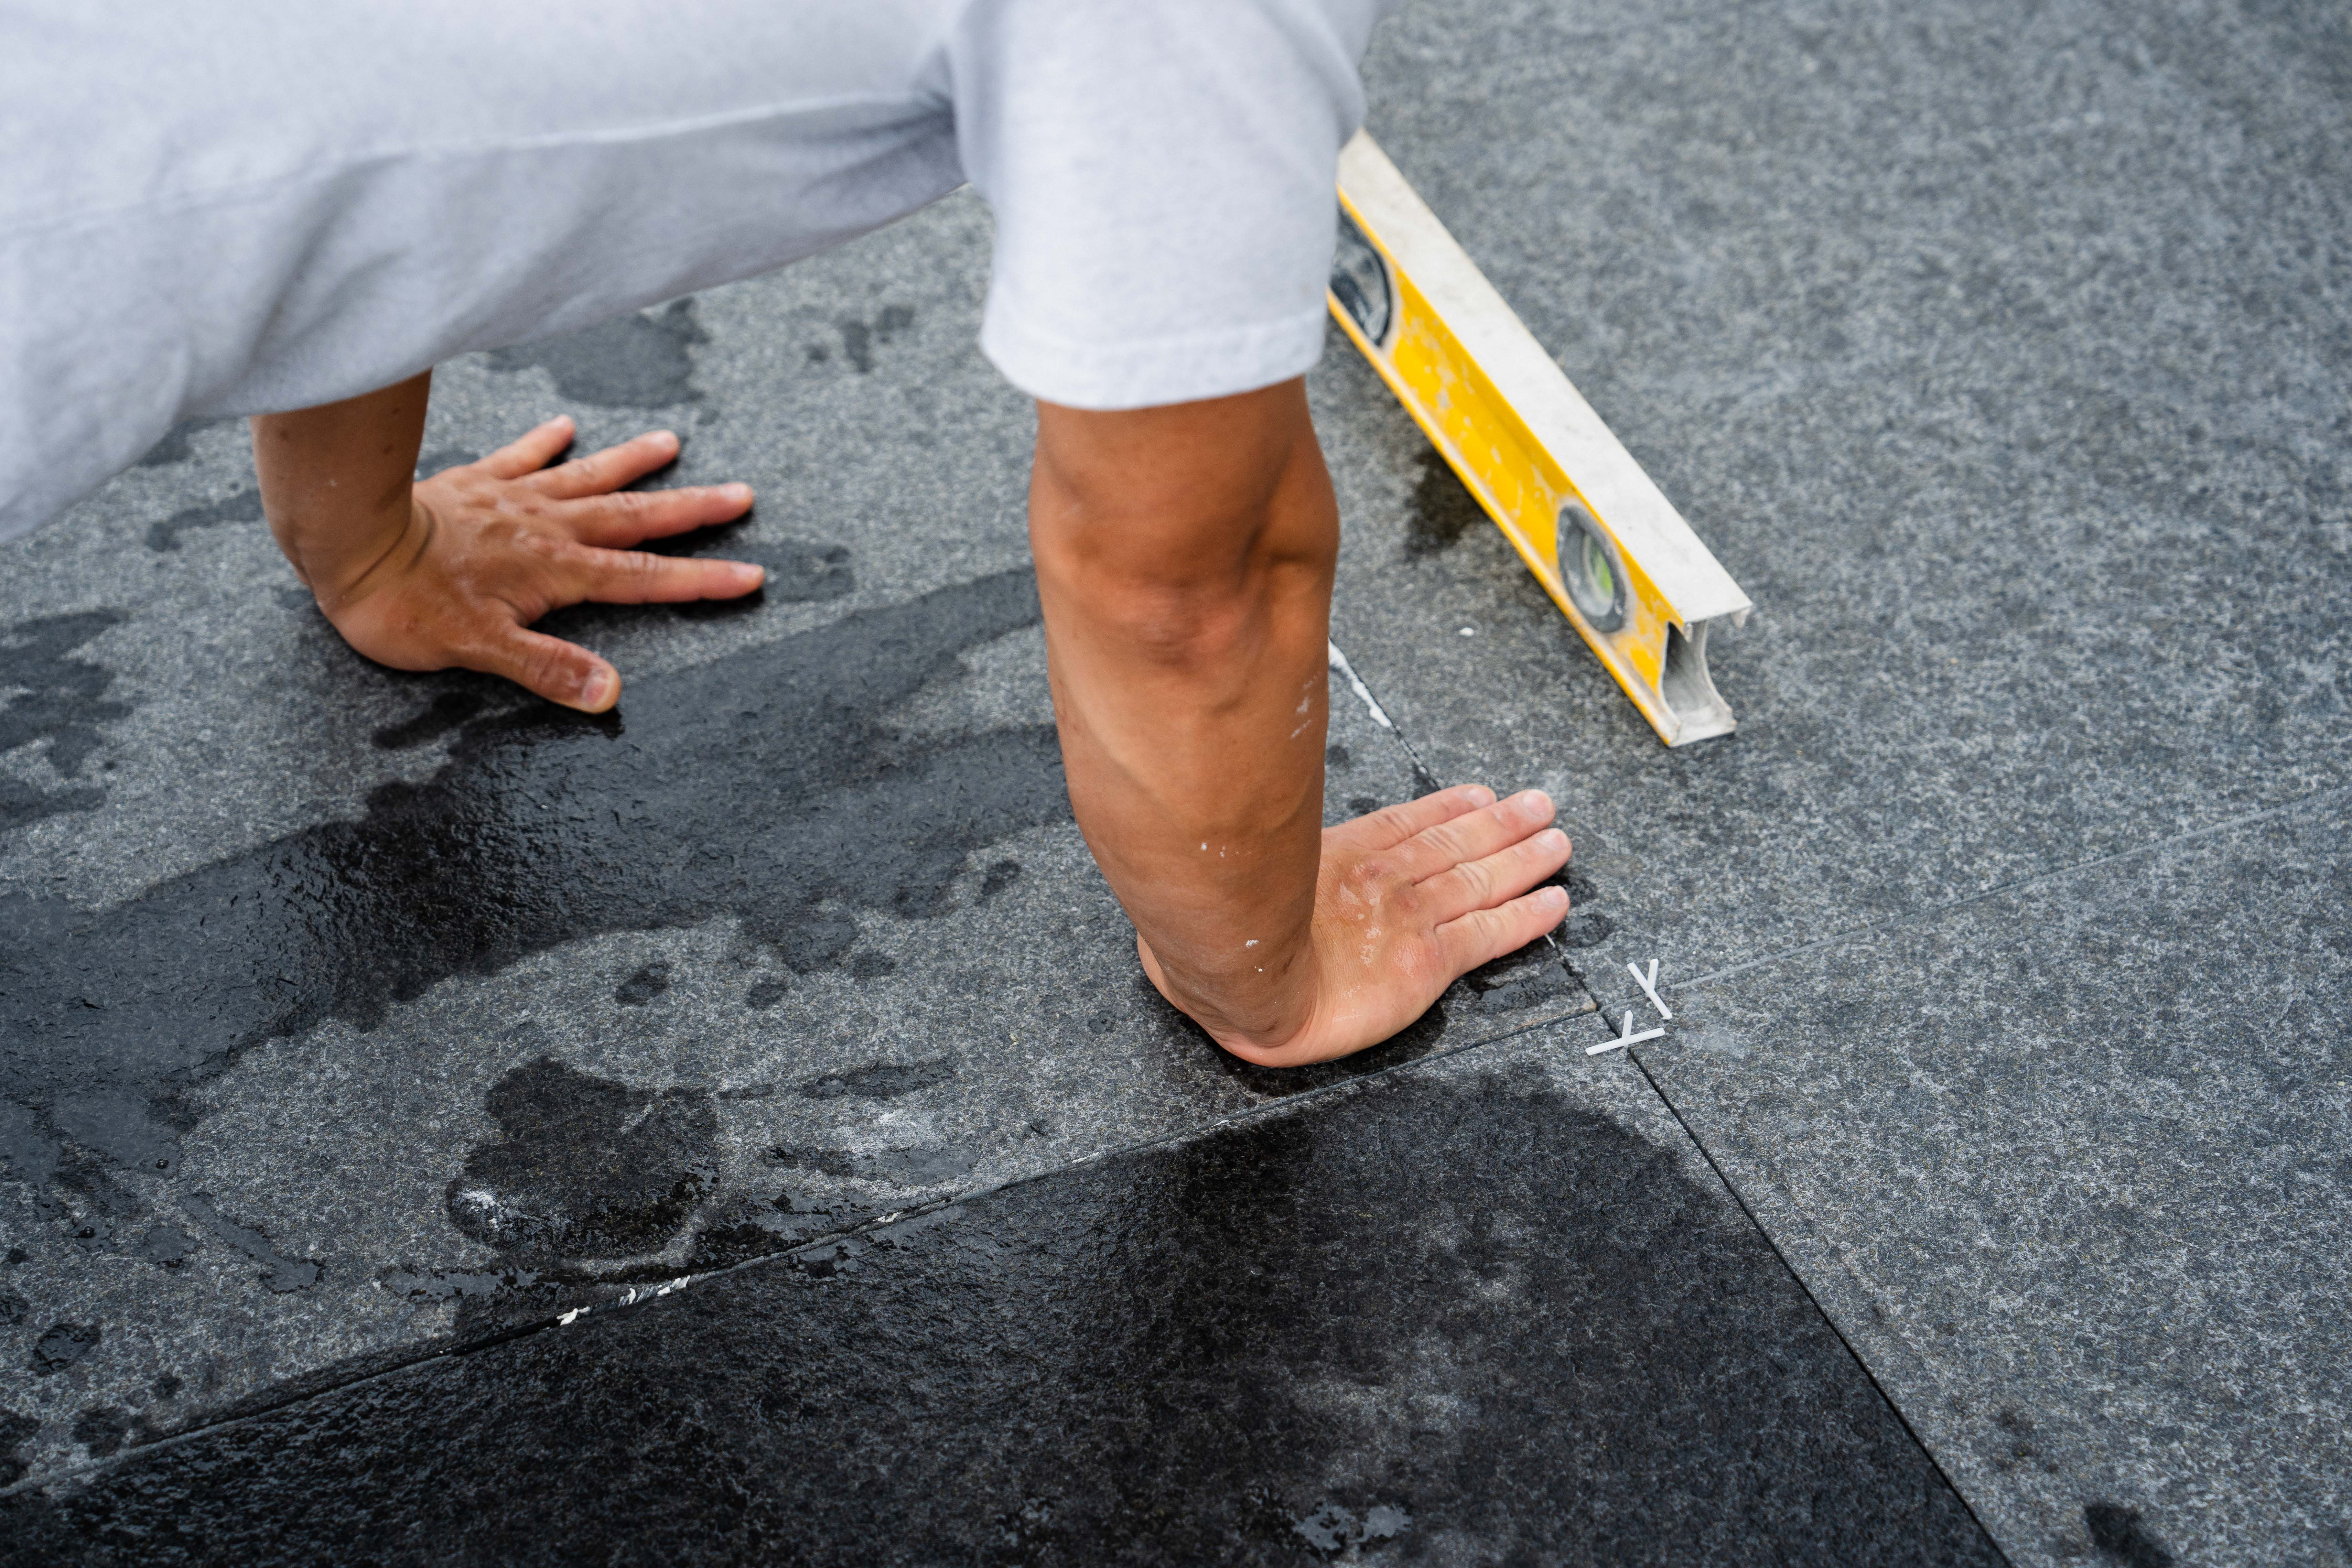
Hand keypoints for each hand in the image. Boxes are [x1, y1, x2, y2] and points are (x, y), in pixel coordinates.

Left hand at [293, 416, 760, 710]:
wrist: (346, 542)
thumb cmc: (406, 604)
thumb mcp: (479, 651)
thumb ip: (547, 669)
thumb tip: (609, 693)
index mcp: (555, 571)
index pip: (645, 578)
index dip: (701, 580)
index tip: (750, 574)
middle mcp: (546, 528)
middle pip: (634, 517)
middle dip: (692, 509)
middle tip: (742, 493)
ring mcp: (512, 500)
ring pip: (589, 478)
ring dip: (633, 463)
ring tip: (673, 443)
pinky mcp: (473, 483)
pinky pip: (520, 456)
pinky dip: (546, 442)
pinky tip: (566, 427)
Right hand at [1138, 784, 1572, 1066]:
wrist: (1244, 982)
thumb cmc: (1231, 933)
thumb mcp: (1247, 871)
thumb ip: (1269, 858)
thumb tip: (1254, 848)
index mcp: (1342, 855)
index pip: (1410, 824)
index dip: (1451, 809)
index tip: (1480, 797)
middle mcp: (1383, 879)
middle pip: (1456, 843)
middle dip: (1504, 824)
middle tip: (1539, 806)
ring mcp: (1408, 917)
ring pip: (1481, 879)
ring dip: (1525, 858)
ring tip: (1556, 842)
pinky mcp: (1426, 961)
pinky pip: (1489, 933)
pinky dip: (1527, 916)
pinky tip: (1553, 902)